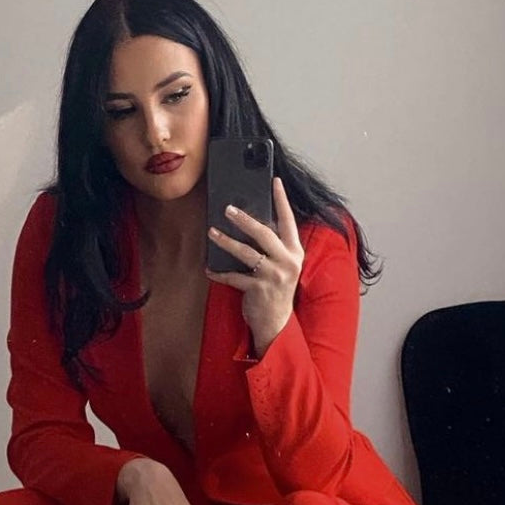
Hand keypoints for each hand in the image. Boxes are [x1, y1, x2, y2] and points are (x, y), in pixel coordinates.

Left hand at [205, 175, 304, 353]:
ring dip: (226, 241)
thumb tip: (251, 223)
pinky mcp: (259, 289)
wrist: (276, 323)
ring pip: (247, 253)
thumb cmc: (276, 290)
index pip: (288, 221)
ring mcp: (274, 276)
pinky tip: (209, 269)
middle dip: (245, 219)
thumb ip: (273, 247)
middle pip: (264, 233)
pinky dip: (219, 273)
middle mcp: (287, 261)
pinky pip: (234, 276)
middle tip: (228, 209)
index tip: (275, 181)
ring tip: (212, 232)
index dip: (282, 200)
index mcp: (294, 252)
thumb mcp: (282, 266)